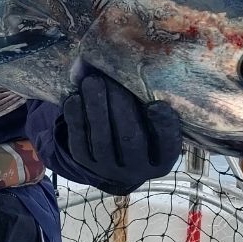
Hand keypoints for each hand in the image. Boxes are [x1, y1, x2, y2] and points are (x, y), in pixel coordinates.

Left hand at [59, 68, 180, 194]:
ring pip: (102, 140)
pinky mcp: (86, 164)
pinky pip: (78, 142)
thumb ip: (151, 106)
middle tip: (113, 80)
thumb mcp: (153, 126)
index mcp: (162, 161)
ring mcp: (109, 169)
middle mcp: (137, 170)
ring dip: (96, 108)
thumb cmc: (142, 130)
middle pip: (131, 140)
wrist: (116, 159)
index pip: (168, 146)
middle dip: (121, 108)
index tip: (157, 104)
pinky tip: (75, 98)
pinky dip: (76, 119)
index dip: (164, 126)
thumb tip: (138, 71)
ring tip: (92, 81)